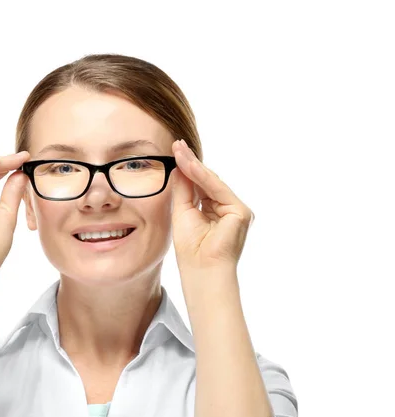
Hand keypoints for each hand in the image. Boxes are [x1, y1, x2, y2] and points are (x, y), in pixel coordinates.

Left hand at [170, 139, 254, 269]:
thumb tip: (179, 167)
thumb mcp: (183, 213)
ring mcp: (237, 211)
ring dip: (194, 165)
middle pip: (208, 181)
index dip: (187, 169)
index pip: (201, 186)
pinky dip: (201, 176)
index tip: (174, 152)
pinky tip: (187, 163)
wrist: (201, 271)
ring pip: (212, 182)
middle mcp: (229, 210)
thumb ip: (183, 190)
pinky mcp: (241, 212)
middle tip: (176, 145)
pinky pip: (217, 189)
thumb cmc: (191, 250)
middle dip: (190, 162)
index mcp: (215, 212)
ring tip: (178, 150)